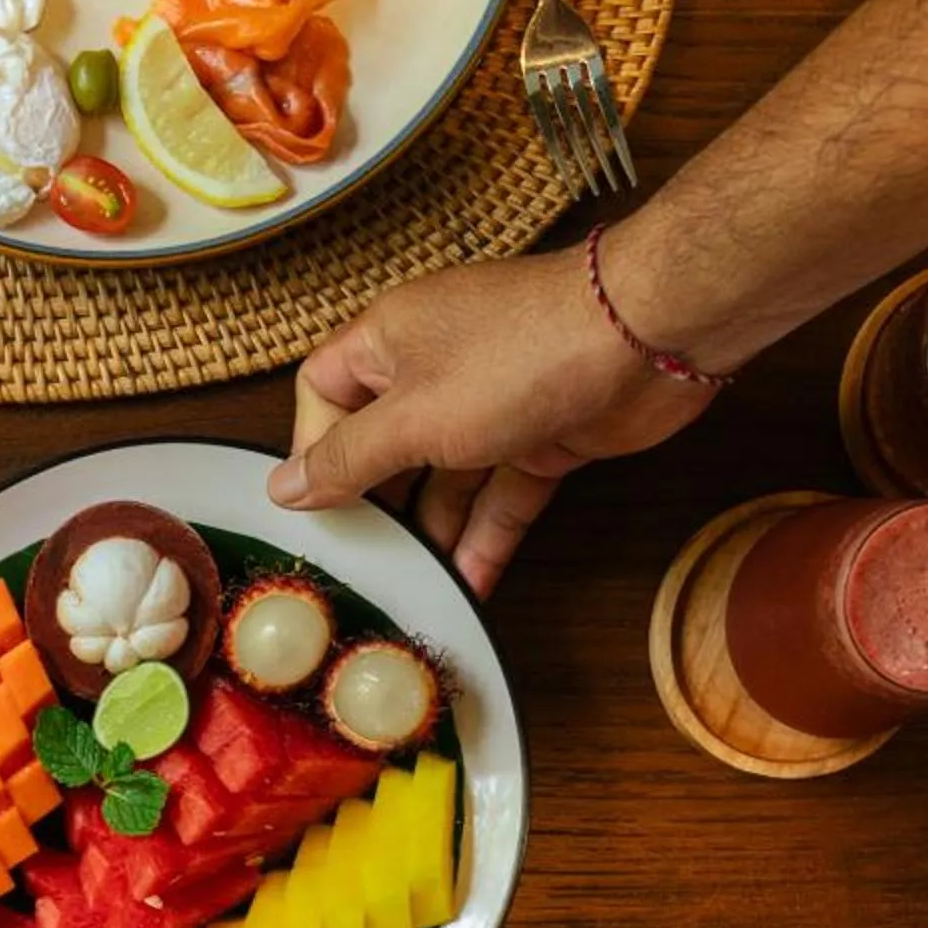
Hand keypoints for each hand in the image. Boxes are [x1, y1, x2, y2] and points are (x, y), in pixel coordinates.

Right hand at [268, 249, 716, 595]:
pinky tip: (471, 586)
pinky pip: (502, 495)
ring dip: (433, 532)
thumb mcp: (412, 417)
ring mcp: (492, 404)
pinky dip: (487, 537)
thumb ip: (347, 460)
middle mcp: (435, 367)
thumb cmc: (516, 356)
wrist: (645, 336)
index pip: (323, 391)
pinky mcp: (543, 436)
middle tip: (360, 561)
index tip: (313, 505)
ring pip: (446, 478)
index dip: (312, 446)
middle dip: (375, 502)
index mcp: (388, 340)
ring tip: (413, 591)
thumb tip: (283, 488)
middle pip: (385, 443)